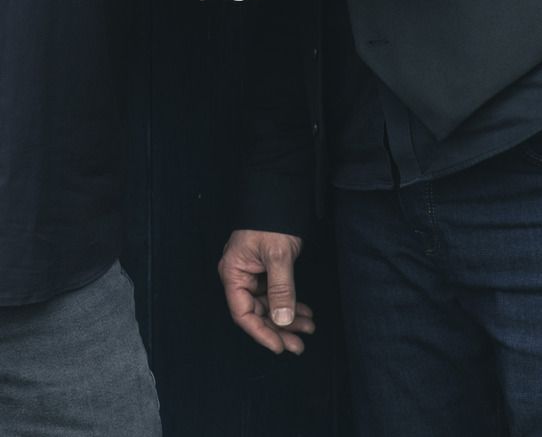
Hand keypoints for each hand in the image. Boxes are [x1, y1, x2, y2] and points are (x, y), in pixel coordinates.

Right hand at [219, 229, 309, 353]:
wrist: (279, 195)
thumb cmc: (271, 222)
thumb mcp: (278, 256)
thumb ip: (280, 289)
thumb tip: (282, 320)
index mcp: (233, 273)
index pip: (242, 313)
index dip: (260, 333)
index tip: (279, 346)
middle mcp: (240, 276)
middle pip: (256, 313)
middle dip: (278, 329)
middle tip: (299, 345)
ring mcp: (252, 274)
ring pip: (268, 306)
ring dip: (288, 319)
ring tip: (309, 328)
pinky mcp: (265, 271)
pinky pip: (275, 295)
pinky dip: (290, 305)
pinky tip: (305, 313)